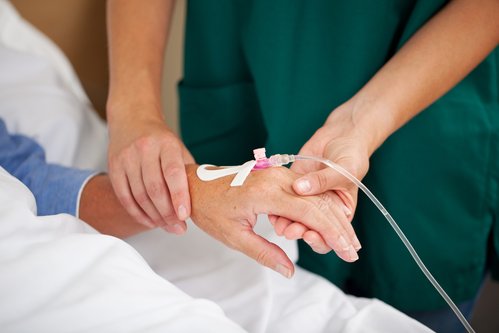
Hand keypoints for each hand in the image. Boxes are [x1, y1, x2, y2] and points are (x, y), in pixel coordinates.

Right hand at [107, 107, 193, 233]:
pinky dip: (137, 213)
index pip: (173, 172)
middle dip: (168, 213)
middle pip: (155, 188)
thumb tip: (201, 201)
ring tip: (167, 226)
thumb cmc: (161, 140)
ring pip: (139, 195)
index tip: (185, 215)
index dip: (179, 196)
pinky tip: (150, 221)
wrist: (132, 119)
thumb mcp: (179, 149)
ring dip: (154, 216)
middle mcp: (145, 149)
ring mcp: (127, 158)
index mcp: (166, 143)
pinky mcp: (114, 167)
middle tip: (179, 227)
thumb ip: (188, 173)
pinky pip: (124, 197)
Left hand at [187, 163, 361, 278]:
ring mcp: (277, 173)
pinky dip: (319, 207)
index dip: (331, 234)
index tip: (347, 252)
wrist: (195, 185)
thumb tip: (289, 271)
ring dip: (332, 217)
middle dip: (339, 228)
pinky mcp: (276, 173)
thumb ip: (265, 252)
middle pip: (318, 203)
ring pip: (314, 195)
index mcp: (266, 193)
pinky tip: (328, 222)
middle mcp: (276, 178)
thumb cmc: (210, 210)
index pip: (310, 214)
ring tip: (347, 239)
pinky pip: (303, 191)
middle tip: (353, 250)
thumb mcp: (234, 236)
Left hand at [283, 103, 372, 250]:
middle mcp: (322, 208)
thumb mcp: (345, 169)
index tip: (310, 235)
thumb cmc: (352, 154)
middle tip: (291, 230)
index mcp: (339, 210)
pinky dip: (277, 208)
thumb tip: (299, 188)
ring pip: (295, 217)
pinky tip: (272, 210)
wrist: (342, 135)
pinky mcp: (293, 185)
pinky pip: (283, 200)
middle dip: (300, 232)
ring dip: (287, 223)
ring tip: (280, 223)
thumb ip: (322, 180)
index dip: (321, 240)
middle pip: (311, 229)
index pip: (330, 234)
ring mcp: (306, 197)